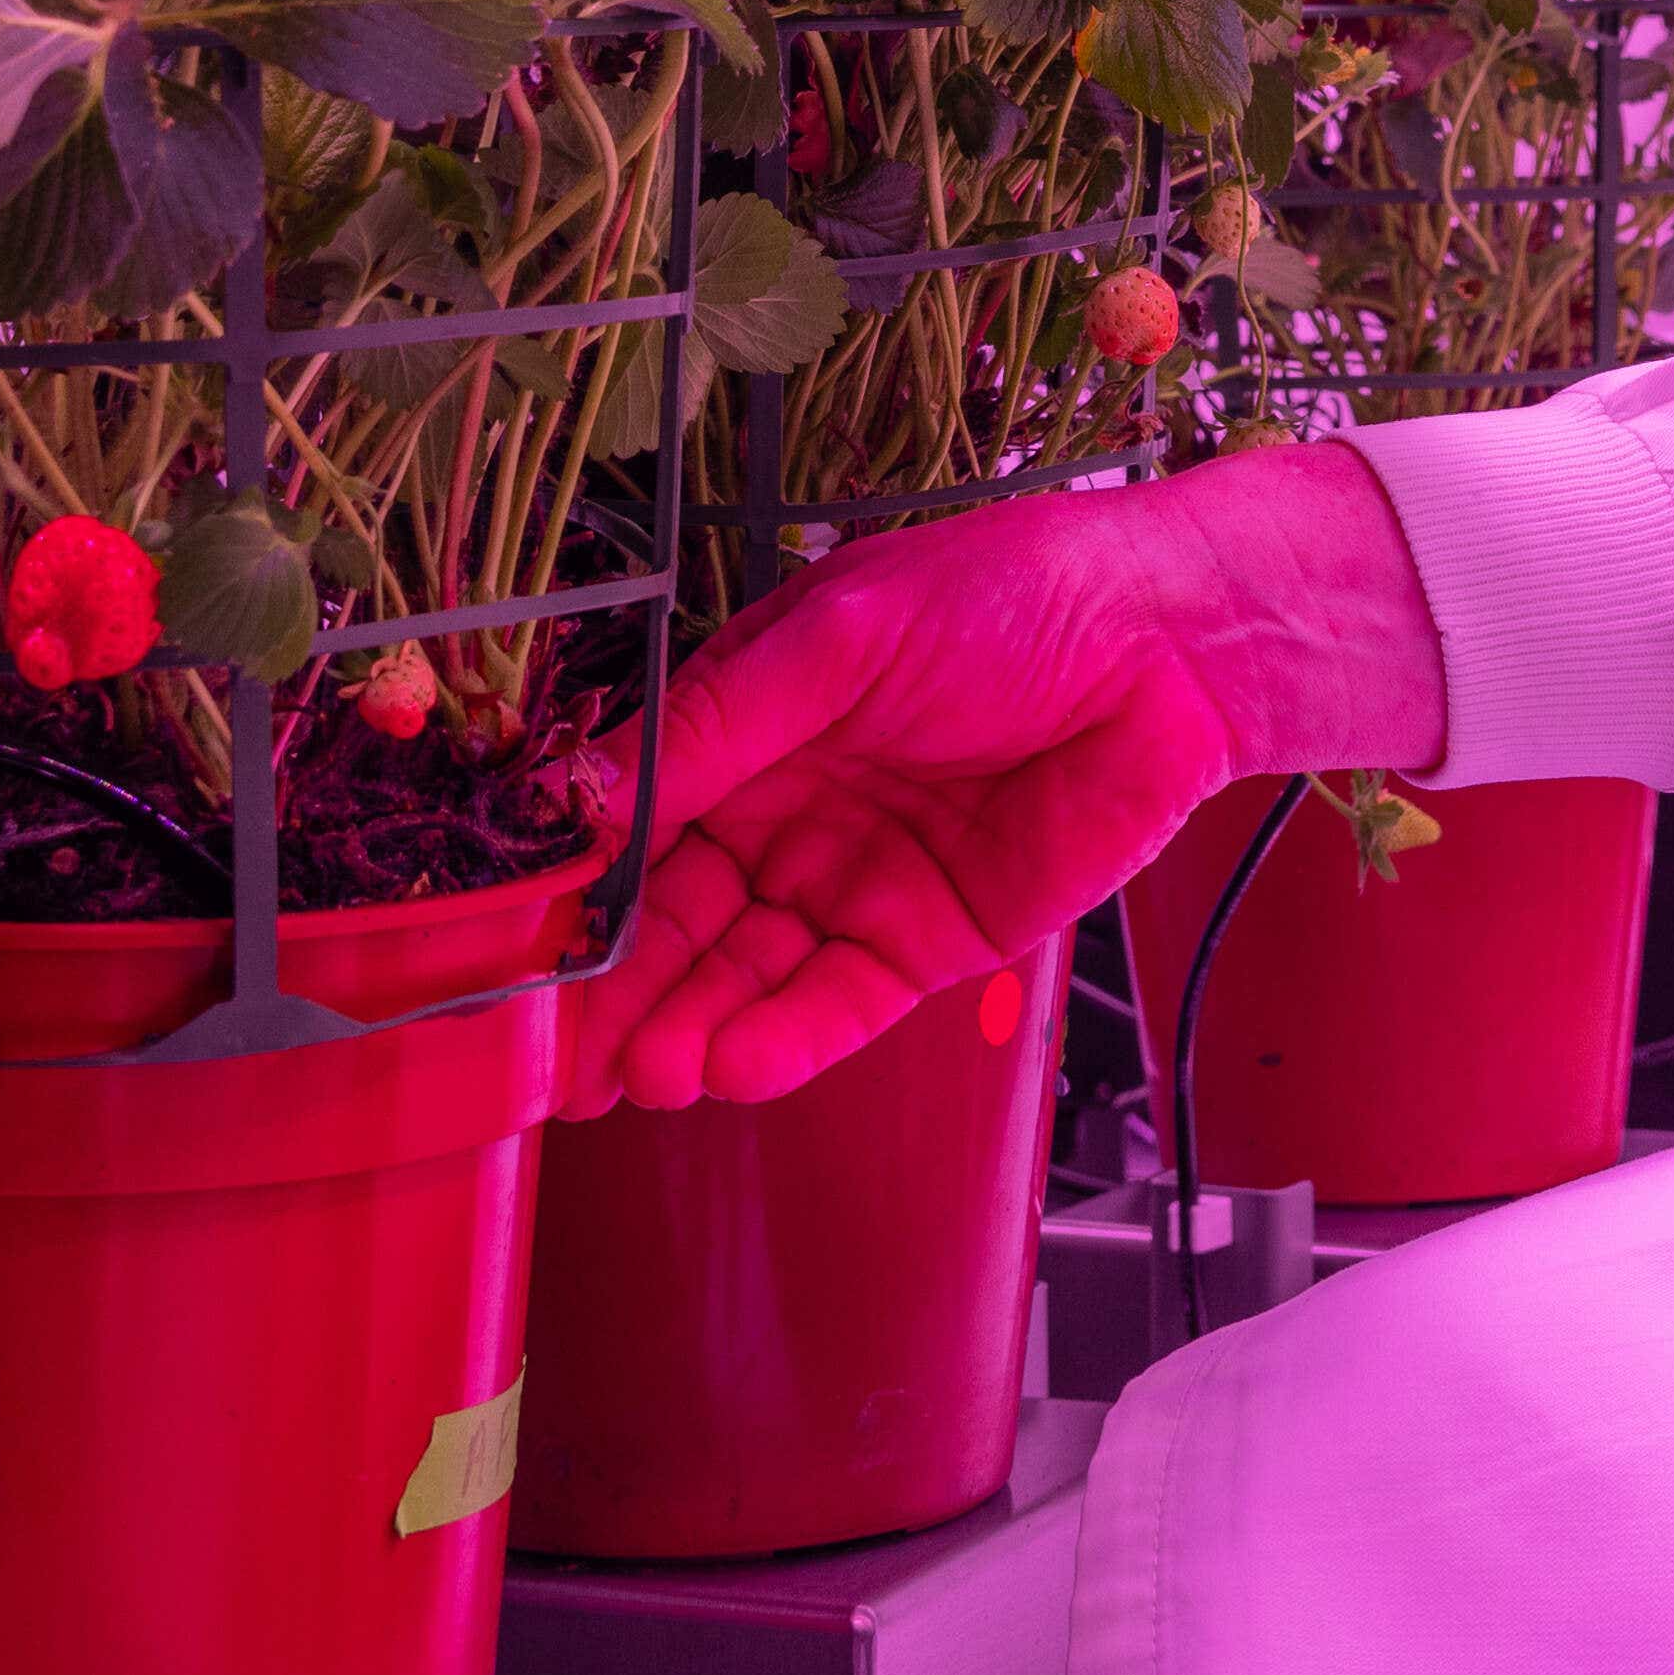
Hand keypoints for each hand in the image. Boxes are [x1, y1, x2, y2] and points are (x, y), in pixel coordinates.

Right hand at [571, 439, 1449, 1111]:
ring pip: (741, 978)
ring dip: (686, 1028)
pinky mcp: (925, 946)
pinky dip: (782, 1040)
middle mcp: (781, 815)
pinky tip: (730, 1065)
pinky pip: (834, 1007)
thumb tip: (578, 790)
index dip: (573, 891)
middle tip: (555, 1063)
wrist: (1167, 643)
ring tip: (640, 1077)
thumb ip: (717, 723)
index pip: (634, 824)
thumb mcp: (839, 638)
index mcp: (746, 729)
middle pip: (673, 922)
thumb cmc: (1005, 597)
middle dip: (613, 993)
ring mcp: (849, 886)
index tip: (506, 955)